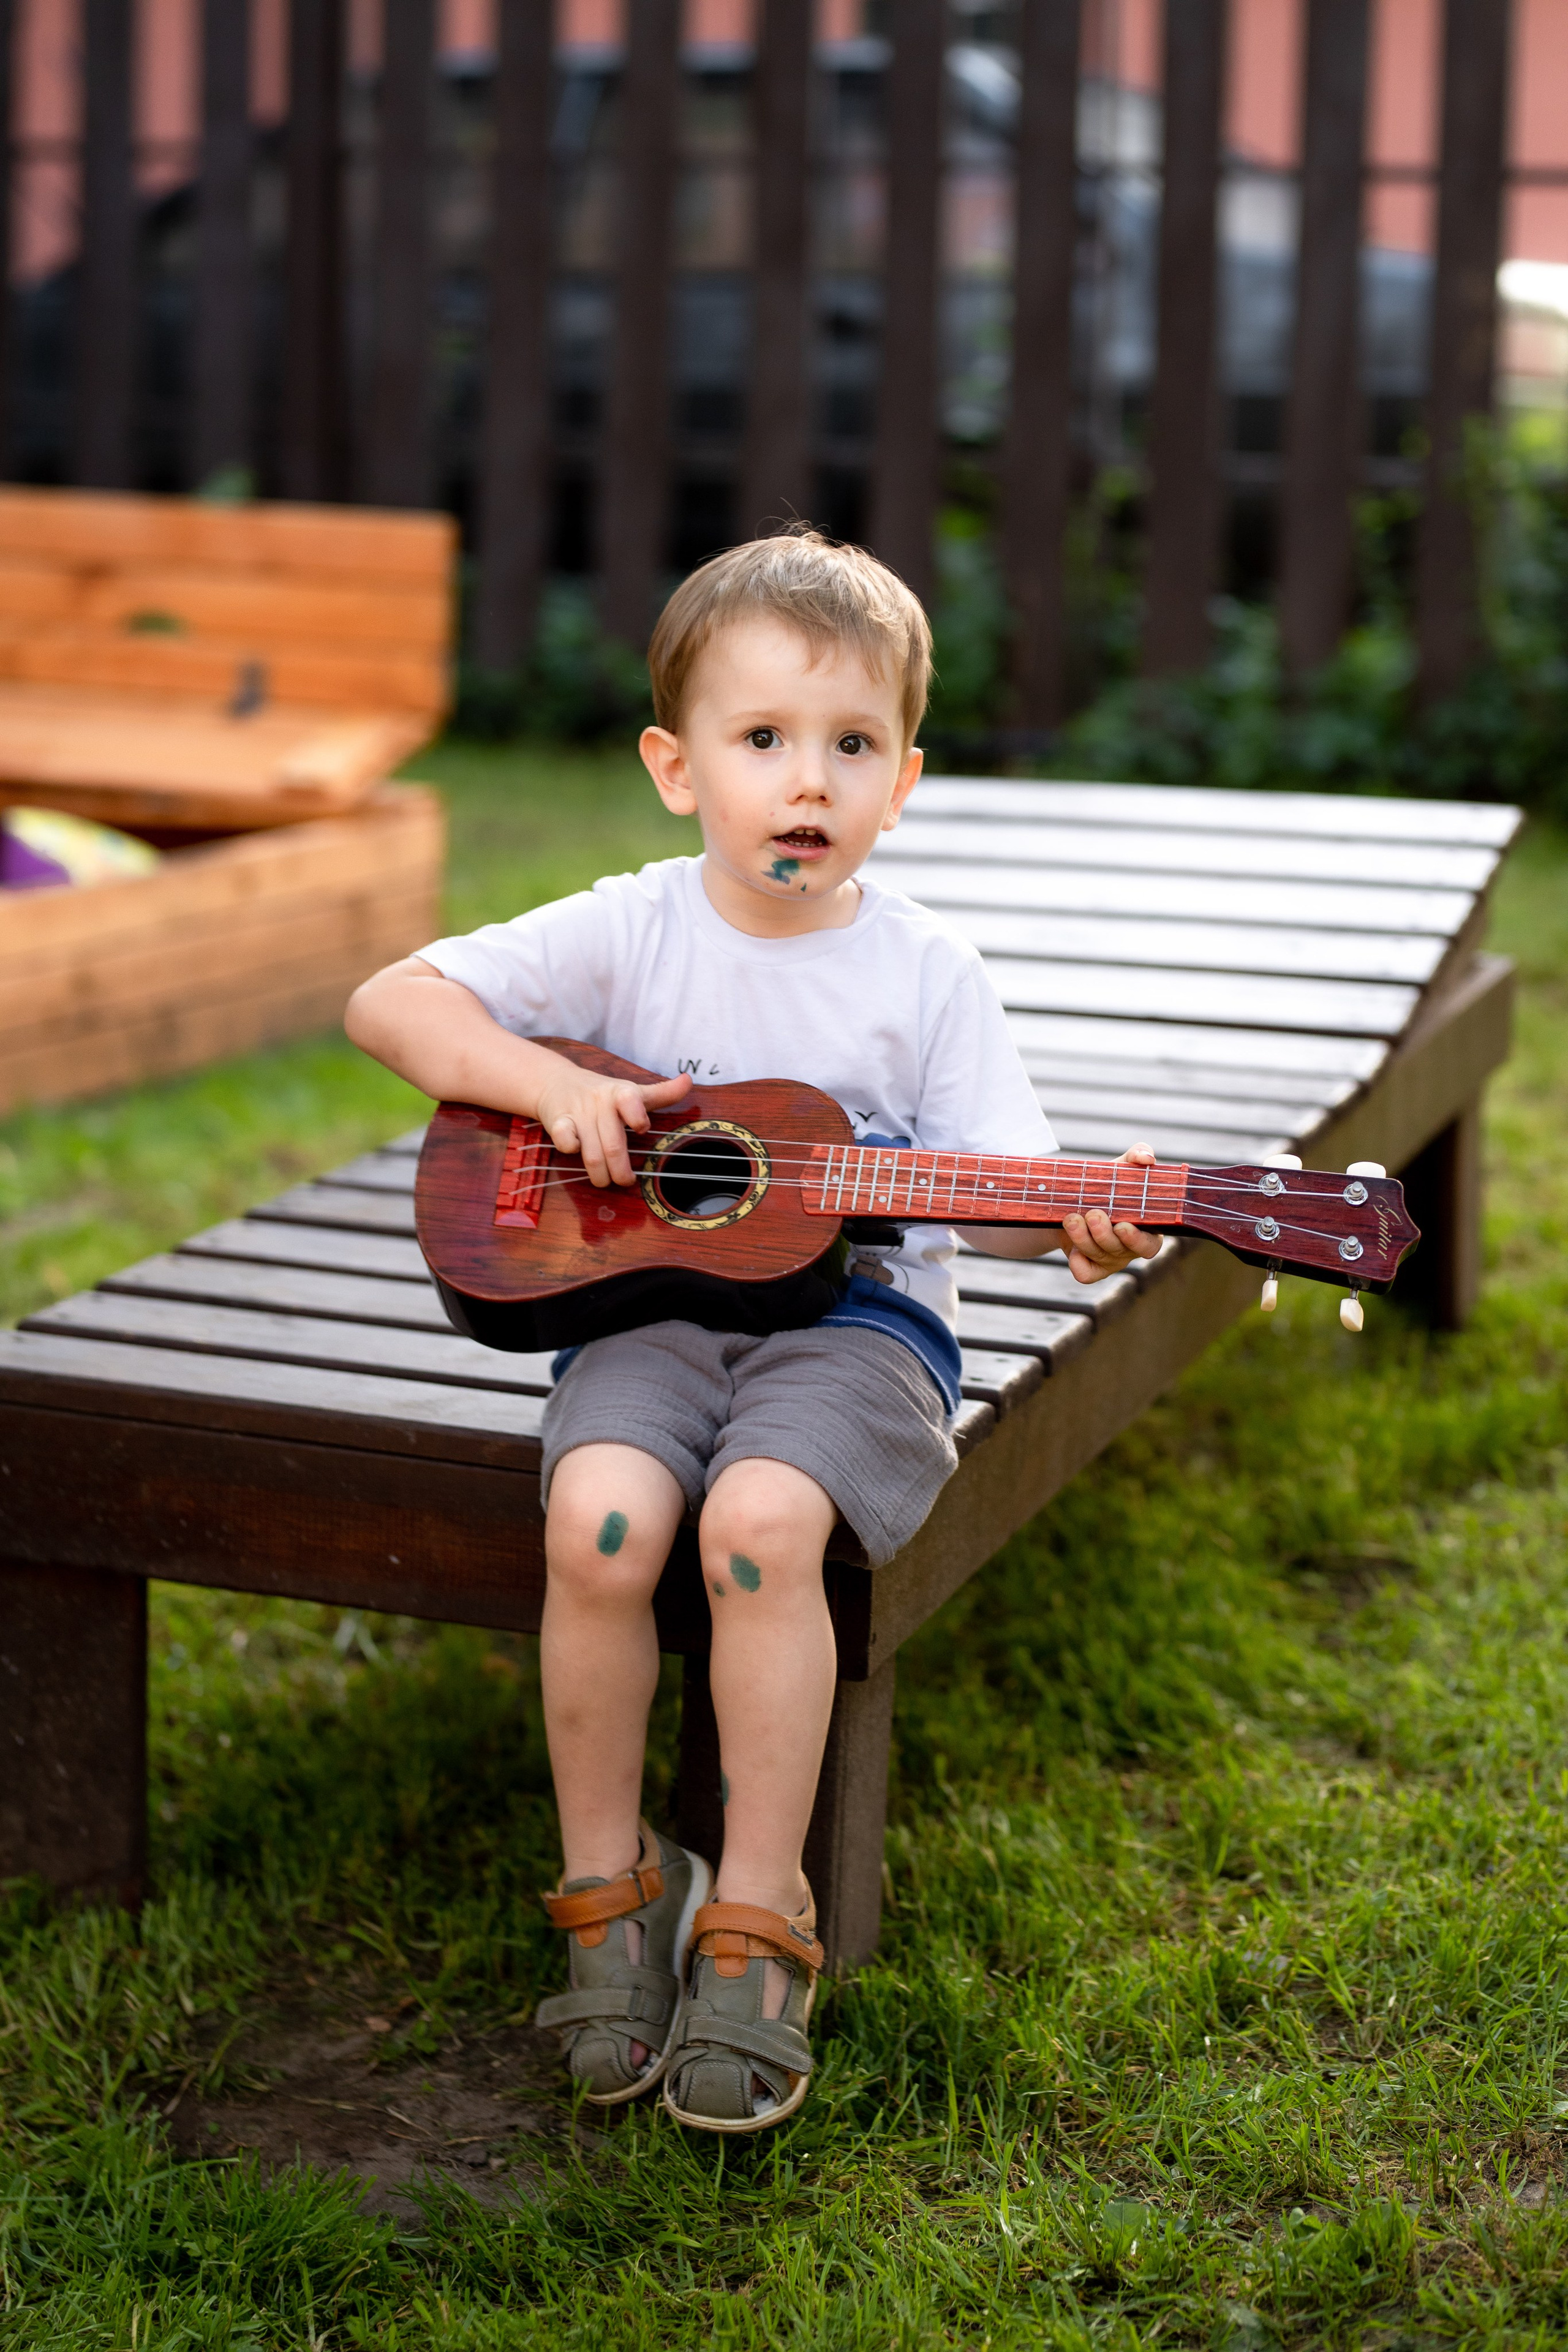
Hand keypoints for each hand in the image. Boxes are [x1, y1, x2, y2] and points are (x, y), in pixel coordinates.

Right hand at [534, 1063, 692, 1186]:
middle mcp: (600, 1102)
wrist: (556, 1081)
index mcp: (621, 1092)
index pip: (630, 1100)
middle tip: (627, 1181)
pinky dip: (571, 1150)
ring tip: (606, 1180)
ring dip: (600, 1174)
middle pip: (613, 1145)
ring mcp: (578, 1112)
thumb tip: (688, 1080)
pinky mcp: (557, 1120)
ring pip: (591, 1153)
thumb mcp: (631, 1089)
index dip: (637, 1116)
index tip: (642, 1129)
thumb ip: (662, 1093)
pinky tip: (577, 1152)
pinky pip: (564, 1141)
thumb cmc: (601, 1092)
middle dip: (621, 1171)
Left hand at [1061, 1142, 1163, 1282]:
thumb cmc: (1107, 1183)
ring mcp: (1110, 1261)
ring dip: (1083, 1238)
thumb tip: (1146, 1159)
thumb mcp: (1121, 1167)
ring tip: (1071, 1217)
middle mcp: (1130, 1249)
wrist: (1072, 1198)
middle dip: (1104, 1235)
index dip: (1136, 1239)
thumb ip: (1138, 1155)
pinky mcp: (1091, 1268)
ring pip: (1098, 1257)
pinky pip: (1085, 1275)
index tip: (1122, 1225)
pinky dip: (1077, 1263)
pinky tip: (1072, 1248)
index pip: (1150, 1244)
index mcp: (1146, 1228)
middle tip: (1092, 1214)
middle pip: (1120, 1252)